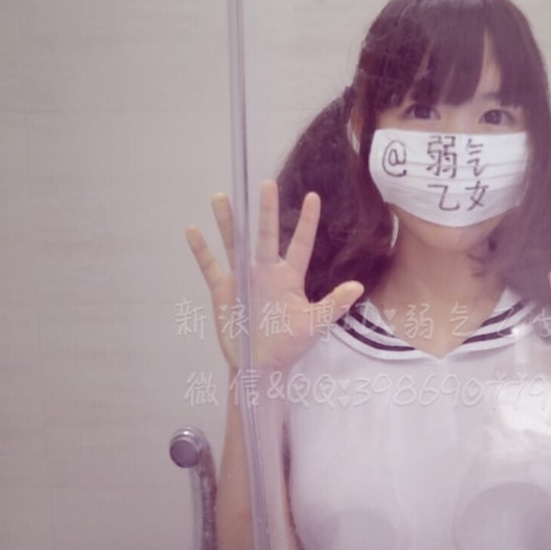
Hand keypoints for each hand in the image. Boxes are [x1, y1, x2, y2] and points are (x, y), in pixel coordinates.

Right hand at [185, 181, 364, 370]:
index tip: (313, 197)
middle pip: (266, 236)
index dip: (307, 222)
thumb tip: (357, 286)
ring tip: (222, 197)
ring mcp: (243, 278)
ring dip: (228, 222)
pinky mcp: (224, 289)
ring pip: (235, 243)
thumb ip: (334, 304)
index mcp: (289, 277)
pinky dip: (201, 250)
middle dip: (266, 212)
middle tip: (265, 184)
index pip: (300, 244)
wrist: (262, 365)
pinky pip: (211, 266)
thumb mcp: (314, 325)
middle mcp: (265, 271)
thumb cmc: (290, 345)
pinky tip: (193, 231)